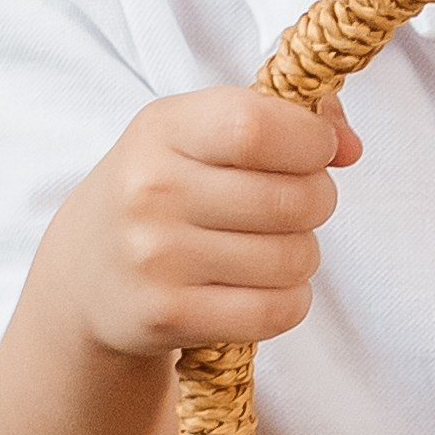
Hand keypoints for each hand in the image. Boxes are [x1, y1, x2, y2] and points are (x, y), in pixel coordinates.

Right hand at [46, 85, 361, 359]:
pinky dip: (289, 301)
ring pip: (294, 259)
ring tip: (269, 249)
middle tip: (294, 206)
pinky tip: (261, 288)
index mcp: (163, 129)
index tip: (316, 151)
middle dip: (317, 202)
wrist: (84, 275)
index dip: (311, 141)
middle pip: (294, 199)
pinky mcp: (166, 316)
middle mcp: (151, 190)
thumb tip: (349, 146)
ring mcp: (155, 258)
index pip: (257, 126)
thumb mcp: (201, 133)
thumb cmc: (164, 191)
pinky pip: (276, 311)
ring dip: (302, 256)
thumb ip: (285, 119)